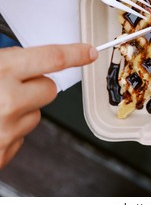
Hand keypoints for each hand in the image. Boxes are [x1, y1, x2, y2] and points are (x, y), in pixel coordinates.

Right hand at [0, 44, 97, 167]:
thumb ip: (2, 60)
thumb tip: (16, 55)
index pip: (52, 58)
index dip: (75, 53)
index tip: (89, 52)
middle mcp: (7, 102)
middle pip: (48, 88)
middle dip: (36, 84)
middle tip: (11, 84)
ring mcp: (6, 130)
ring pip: (35, 113)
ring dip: (21, 109)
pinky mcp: (3, 152)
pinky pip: (20, 136)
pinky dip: (9, 130)